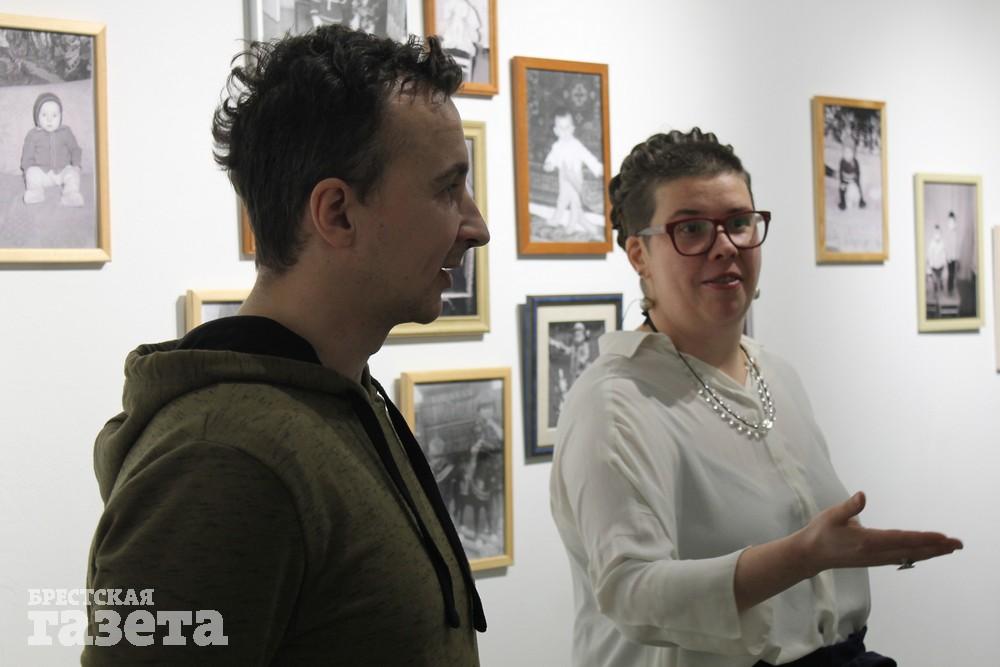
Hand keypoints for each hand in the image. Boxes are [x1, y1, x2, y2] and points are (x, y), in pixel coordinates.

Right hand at [796, 491, 962, 577]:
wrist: (810, 555)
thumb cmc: (820, 533)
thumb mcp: (831, 516)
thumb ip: (849, 507)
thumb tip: (863, 495)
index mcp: (866, 541)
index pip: (901, 539)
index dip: (923, 538)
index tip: (942, 537)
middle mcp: (875, 553)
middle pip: (911, 550)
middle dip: (935, 548)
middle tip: (958, 544)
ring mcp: (875, 559)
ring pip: (909, 556)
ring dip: (930, 552)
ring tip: (948, 549)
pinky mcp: (874, 560)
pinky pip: (901, 558)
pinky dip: (917, 555)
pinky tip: (926, 554)